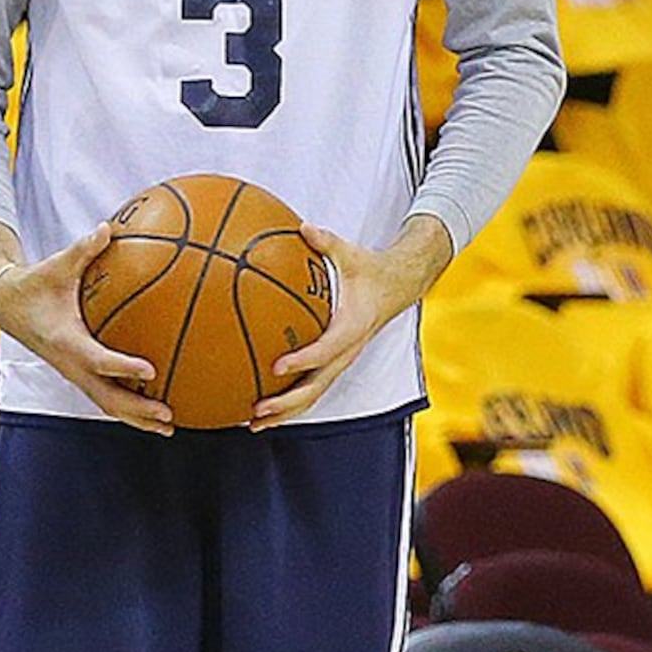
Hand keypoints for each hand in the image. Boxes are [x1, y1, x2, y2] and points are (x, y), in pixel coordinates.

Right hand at [0, 228, 171, 433]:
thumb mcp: (56, 264)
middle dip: (137, 409)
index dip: (123, 367)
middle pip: (106, 397)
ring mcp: (74, 373)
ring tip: (169, 426)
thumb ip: (83, 249)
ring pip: (107, 404)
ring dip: (137, 418)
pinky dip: (129, 408)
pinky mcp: (78, 375)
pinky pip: (105, 396)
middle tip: (168, 414)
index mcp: (65, 340)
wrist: (8, 305)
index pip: (97, 359)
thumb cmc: (36, 283)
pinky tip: (155, 411)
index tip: (151, 370)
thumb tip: (107, 228)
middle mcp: (70, 364)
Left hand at [257, 223, 438, 424]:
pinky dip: (290, 403)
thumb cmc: (368, 269)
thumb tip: (304, 227)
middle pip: (317, 386)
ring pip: (314, 395)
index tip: (277, 366)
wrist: (397, 286)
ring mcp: (342, 361)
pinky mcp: (336, 364)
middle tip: (257, 409)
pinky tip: (262, 410)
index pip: (326, 349)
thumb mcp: (350, 253)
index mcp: (351, 326)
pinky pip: (313, 389)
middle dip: (287, 402)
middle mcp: (347, 351)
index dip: (303, 360)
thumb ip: (327, 242)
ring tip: (253, 424)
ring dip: (285, 413)